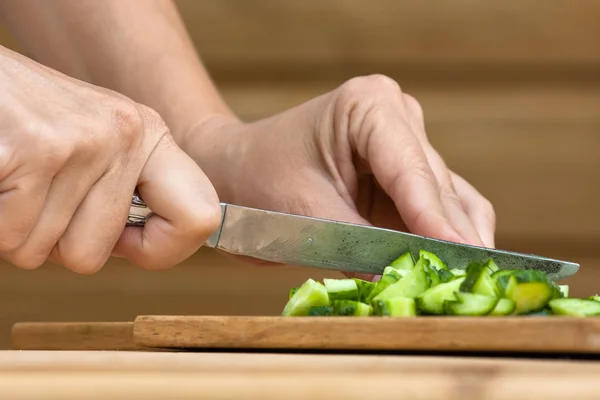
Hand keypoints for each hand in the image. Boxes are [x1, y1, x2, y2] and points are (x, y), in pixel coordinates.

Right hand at [0, 46, 220, 272]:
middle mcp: (126, 134)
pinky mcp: (36, 148)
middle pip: (93, 255)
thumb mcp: (93, 143)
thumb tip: (146, 246)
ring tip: (15, 177)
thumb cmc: (23, 117)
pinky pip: (11, 235)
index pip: (202, 218)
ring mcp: (85, 140)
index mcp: (149, 136)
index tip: (127, 241)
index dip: (162, 249)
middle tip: (37, 194)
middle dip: (54, 242)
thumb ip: (121, 191)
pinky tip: (1, 173)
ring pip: (42, 251)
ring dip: (17, 230)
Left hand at [184, 75, 494, 276]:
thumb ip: (356, 243)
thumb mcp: (303, 212)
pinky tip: (452, 273)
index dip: (436, 219)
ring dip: (456, 242)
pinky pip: (435, 211)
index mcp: (369, 105)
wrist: (236, 173)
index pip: (411, 169)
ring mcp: (404, 146)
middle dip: (450, 237)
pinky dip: (441, 241)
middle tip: (468, 286)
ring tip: (468, 287)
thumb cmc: (257, 180)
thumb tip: (402, 279)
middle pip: (436, 186)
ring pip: (447, 200)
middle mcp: (397, 118)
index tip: (462, 257)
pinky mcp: (402, 178)